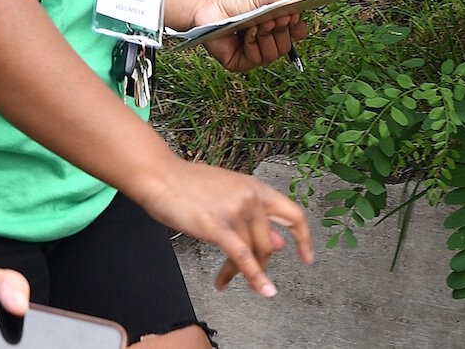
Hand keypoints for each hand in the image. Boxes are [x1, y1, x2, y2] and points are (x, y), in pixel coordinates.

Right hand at [139, 154, 313, 297]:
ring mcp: (235, 210)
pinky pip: (242, 257)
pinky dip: (255, 277)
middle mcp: (250, 196)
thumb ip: (254, 215)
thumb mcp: (228, 193)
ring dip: (241, 272)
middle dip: (261, 263)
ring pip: (253, 252)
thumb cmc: (186, 183)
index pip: (293, 214)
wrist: (158, 175)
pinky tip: (262, 289)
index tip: (306, 257)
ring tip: (225, 279)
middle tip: (250, 273)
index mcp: (255, 186)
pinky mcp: (218, 226)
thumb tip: (279, 243)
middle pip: (270, 242)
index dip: (304, 238)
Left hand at [195, 0, 306, 71]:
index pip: (296, 33)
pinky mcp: (239, 62)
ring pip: (274, 54)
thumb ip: (279, 1)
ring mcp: (253, 53)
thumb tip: (295, 7)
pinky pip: (257, 59)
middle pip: (286, 46)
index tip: (293, 16)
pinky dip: (253, 44)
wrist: (206, 4)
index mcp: (273, 25)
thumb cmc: (229, 0)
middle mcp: (264, 41)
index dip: (297, 27)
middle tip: (275, 18)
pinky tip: (247, 33)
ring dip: (266, 37)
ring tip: (257, 23)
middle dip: (282, 31)